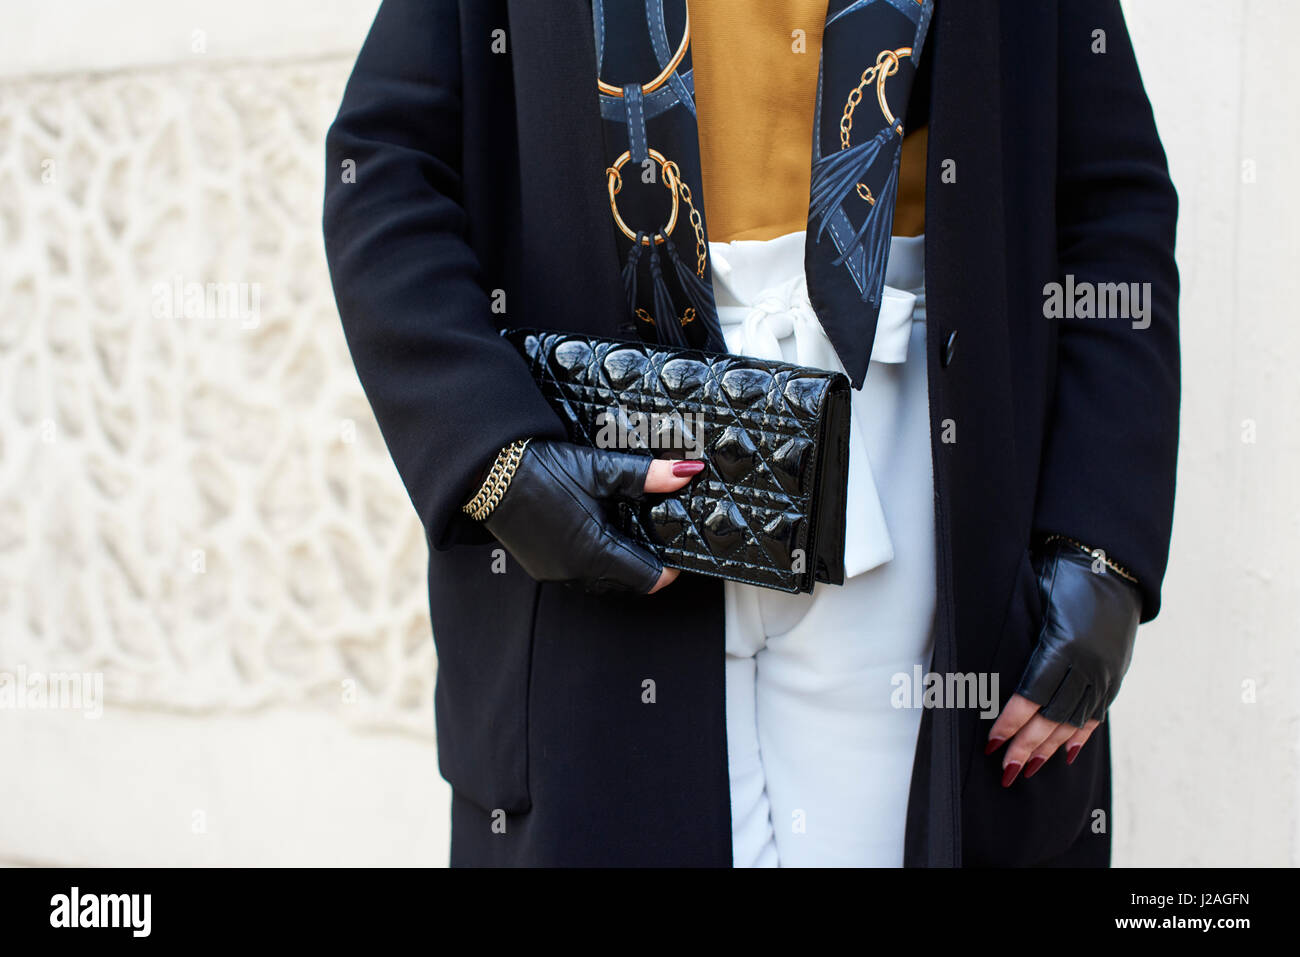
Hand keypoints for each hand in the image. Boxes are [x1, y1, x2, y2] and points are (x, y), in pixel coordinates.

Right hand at [482, 439, 703, 593]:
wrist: (487, 471)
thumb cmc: (539, 469)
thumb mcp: (598, 469)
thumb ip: (646, 476)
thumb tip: (686, 473)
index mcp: (594, 553)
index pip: (648, 579)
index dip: (669, 567)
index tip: (677, 548)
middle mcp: (575, 571)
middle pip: (628, 582)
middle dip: (647, 564)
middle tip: (658, 534)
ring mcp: (556, 572)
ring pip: (604, 580)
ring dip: (621, 562)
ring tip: (629, 530)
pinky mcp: (542, 566)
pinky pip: (581, 573)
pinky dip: (597, 559)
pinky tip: (597, 530)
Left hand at [985, 540, 1140, 784]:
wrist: (1111, 565)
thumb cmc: (1059, 575)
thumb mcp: (1032, 596)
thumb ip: (1014, 629)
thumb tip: (978, 651)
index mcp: (1063, 644)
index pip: (1033, 694)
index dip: (1012, 721)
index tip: (992, 742)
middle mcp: (1088, 664)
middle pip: (1054, 716)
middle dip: (1028, 746)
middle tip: (1007, 769)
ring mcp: (1105, 672)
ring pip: (1075, 719)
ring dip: (1050, 747)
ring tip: (1029, 768)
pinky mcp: (1116, 675)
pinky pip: (1096, 712)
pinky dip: (1080, 734)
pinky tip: (1066, 753)